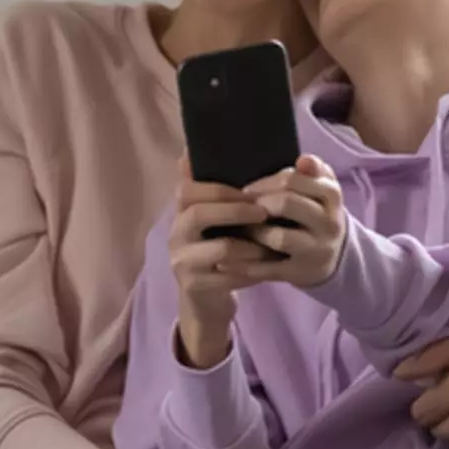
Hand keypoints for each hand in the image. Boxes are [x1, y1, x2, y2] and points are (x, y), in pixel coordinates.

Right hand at [170, 169, 269, 366]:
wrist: (206, 298)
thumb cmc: (217, 249)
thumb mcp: (215, 220)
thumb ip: (216, 191)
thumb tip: (200, 150)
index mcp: (181, 213)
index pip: (187, 189)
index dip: (219, 188)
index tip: (251, 190)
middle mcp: (175, 234)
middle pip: (198, 214)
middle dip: (235, 211)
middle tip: (264, 213)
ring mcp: (182, 262)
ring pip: (220, 249)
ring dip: (252, 245)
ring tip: (273, 242)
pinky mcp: (193, 286)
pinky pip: (228, 276)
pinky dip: (251, 271)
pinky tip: (268, 267)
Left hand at [236, 155, 347, 287]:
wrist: (333, 256)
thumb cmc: (315, 213)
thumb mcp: (320, 189)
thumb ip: (311, 171)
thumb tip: (303, 159)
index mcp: (331, 196)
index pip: (294, 179)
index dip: (265, 182)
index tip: (248, 188)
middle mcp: (328, 222)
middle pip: (286, 203)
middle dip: (257, 203)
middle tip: (240, 206)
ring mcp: (315, 249)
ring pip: (279, 237)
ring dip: (253, 231)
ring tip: (238, 228)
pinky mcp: (300, 272)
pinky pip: (269, 269)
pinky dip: (245, 265)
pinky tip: (224, 261)